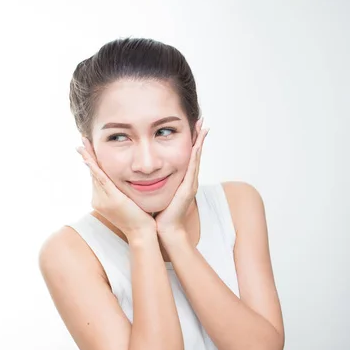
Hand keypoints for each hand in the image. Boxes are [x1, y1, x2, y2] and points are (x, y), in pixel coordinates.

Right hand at [75, 138, 155, 237]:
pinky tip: (88, 159)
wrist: (141, 233)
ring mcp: (103, 199)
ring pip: (94, 174)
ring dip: (88, 158)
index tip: (87, 149)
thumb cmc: (139, 219)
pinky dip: (94, 168)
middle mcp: (98, 199)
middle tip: (82, 140)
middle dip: (87, 155)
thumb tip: (126, 180)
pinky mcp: (112, 199)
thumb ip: (122, 191)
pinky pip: (101, 180)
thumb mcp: (127, 202)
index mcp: (101, 199)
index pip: (95, 176)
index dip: (91, 161)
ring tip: (82, 144)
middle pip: (92, 173)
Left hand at [154, 118, 208, 237]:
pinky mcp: (189, 188)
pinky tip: (197, 144)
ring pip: (196, 157)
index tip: (192, 126)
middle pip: (195, 153)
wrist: (165, 229)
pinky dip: (196, 155)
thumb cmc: (159, 212)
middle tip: (201, 120)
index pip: (187, 155)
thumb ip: (155, 180)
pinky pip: (193, 168)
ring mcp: (191, 183)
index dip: (191, 141)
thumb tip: (146, 171)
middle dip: (198, 136)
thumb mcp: (157, 191)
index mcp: (182, 178)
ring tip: (203, 126)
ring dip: (200, 142)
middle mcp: (189, 179)